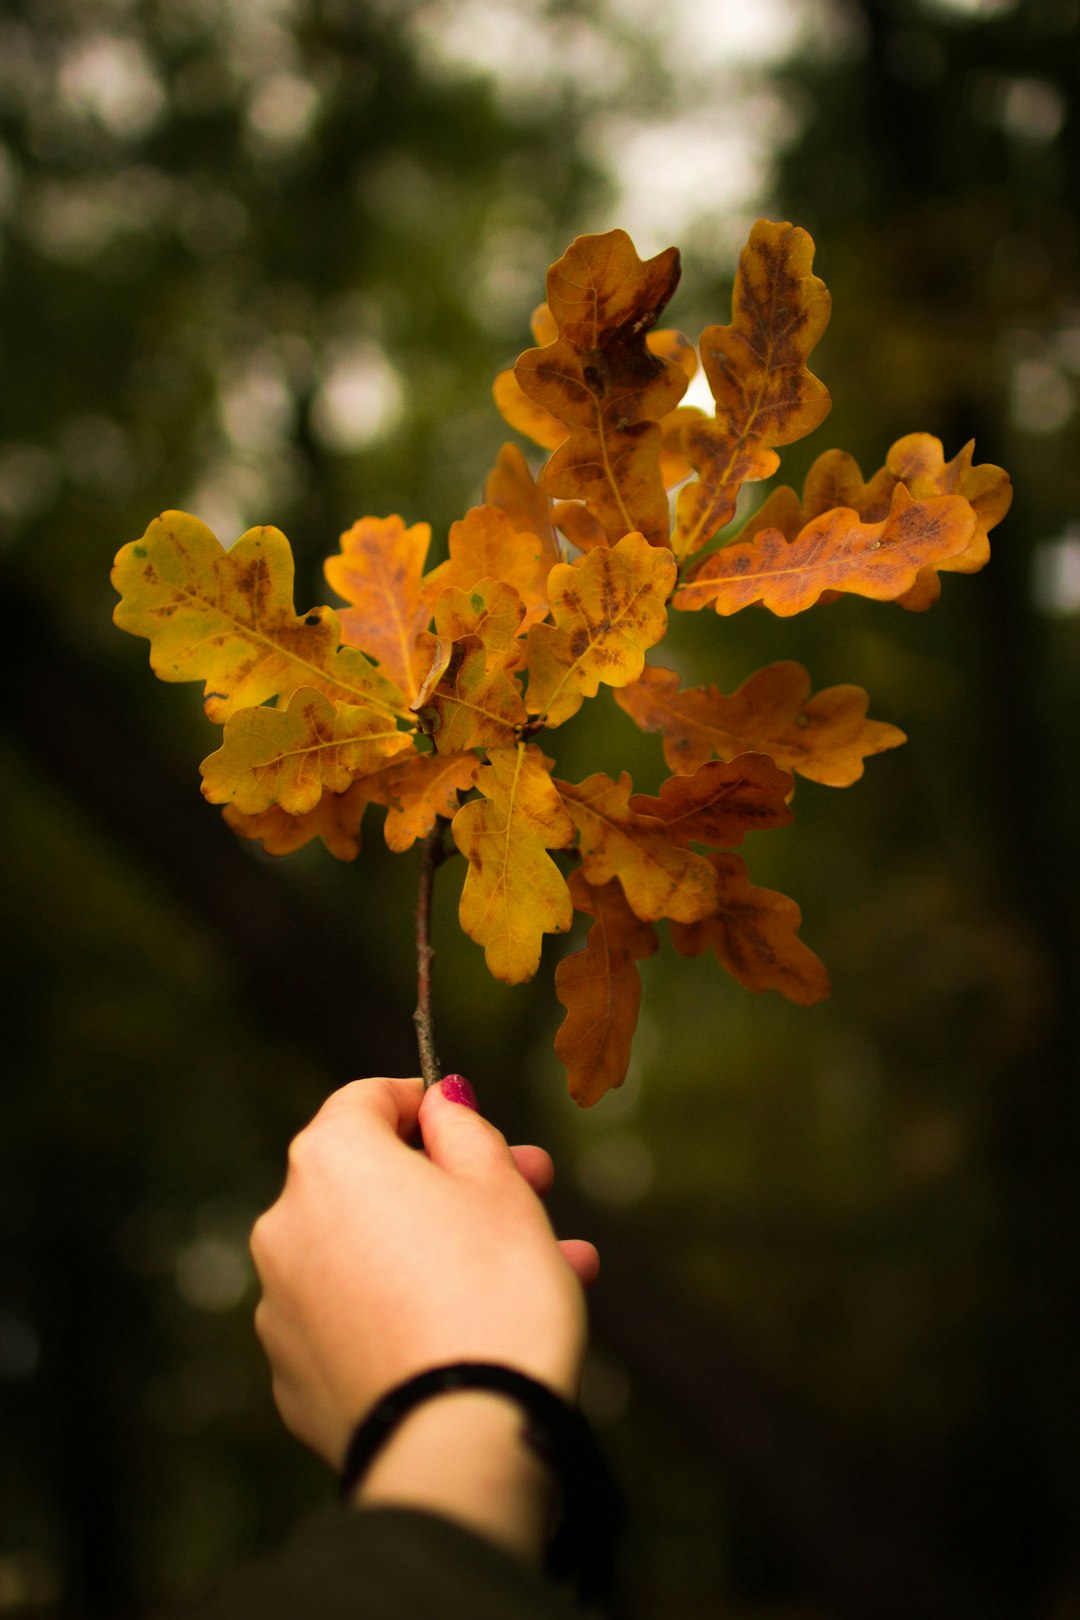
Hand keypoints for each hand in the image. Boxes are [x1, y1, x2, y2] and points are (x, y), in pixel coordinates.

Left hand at [250, 1076, 598, 1470]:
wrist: (463, 1441)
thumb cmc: (492, 1293)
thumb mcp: (500, 1187)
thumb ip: (465, 1129)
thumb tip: (441, 1102)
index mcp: (330, 1160)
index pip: (367, 1099)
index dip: (427, 1102)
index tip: (474, 1123)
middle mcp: (285, 1224)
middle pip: (374, 1180)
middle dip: (458, 1181)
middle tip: (533, 1187)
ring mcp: (282, 1306)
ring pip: (376, 1254)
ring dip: (450, 1249)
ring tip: (551, 1266)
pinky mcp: (296, 1376)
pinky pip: (361, 1319)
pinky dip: (411, 1310)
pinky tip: (484, 1327)